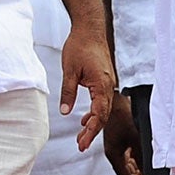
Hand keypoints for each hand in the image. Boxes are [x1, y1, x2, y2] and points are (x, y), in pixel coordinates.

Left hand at [58, 24, 115, 151]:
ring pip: (103, 110)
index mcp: (101, 85)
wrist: (90, 29)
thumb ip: (68, 93)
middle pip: (103, 115)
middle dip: (92, 132)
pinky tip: (84, 118)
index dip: (91, 131)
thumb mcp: (69, 71)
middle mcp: (108, 86)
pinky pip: (102, 101)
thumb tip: (65, 112)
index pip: (99, 115)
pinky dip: (94, 112)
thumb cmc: (80, 45)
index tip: (83, 144)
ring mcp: (108, 83)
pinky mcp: (104, 80)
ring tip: (81, 137)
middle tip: (81, 145)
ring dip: (93, 123)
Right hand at [102, 92, 147, 174]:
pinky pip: (130, 152)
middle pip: (128, 170)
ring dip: (141, 164)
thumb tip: (151, 166)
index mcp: (113, 154)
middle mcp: (114, 151)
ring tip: (154, 165)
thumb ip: (143, 154)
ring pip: (130, 162)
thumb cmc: (121, 113)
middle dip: (141, 174)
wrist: (115, 97)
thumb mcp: (136, 136)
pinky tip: (148, 152)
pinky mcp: (120, 137)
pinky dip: (139, 155)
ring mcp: (117, 144)